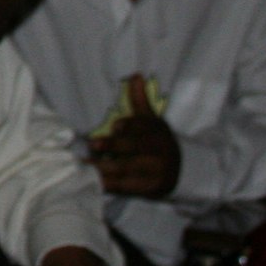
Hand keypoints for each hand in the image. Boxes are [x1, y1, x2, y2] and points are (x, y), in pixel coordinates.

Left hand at [87, 77, 178, 197]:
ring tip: (84, 163)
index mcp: (158, 133)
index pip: (144, 128)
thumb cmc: (158, 142)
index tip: (116, 126)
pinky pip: (126, 187)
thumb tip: (135, 75)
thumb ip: (140, 102)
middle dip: (114, 146)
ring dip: (104, 167)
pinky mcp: (150, 189)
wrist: (182, 172)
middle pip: (135, 148)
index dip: (130, 126)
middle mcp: (159, 152)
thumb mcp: (152, 122)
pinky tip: (94, 181)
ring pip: (127, 168)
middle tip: (93, 144)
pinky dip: (109, 185)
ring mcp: (156, 172)